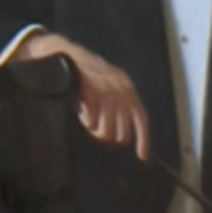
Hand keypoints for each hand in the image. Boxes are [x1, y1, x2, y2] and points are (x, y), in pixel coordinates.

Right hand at [15, 32, 149, 159]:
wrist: (68, 55)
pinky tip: (81, 114)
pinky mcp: (91, 92)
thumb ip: (119, 107)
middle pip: (122, 133)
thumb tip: (122, 136)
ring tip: (88, 121)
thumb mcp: (109, 87)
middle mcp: (122, 90)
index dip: (143, 140)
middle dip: (108, 137)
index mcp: (128, 90)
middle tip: (96, 130)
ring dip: (96, 131)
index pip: (141, 119)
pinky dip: (86, 122)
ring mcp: (107, 91)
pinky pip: (91, 122)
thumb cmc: (87, 76)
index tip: (142, 156)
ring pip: (107, 131)